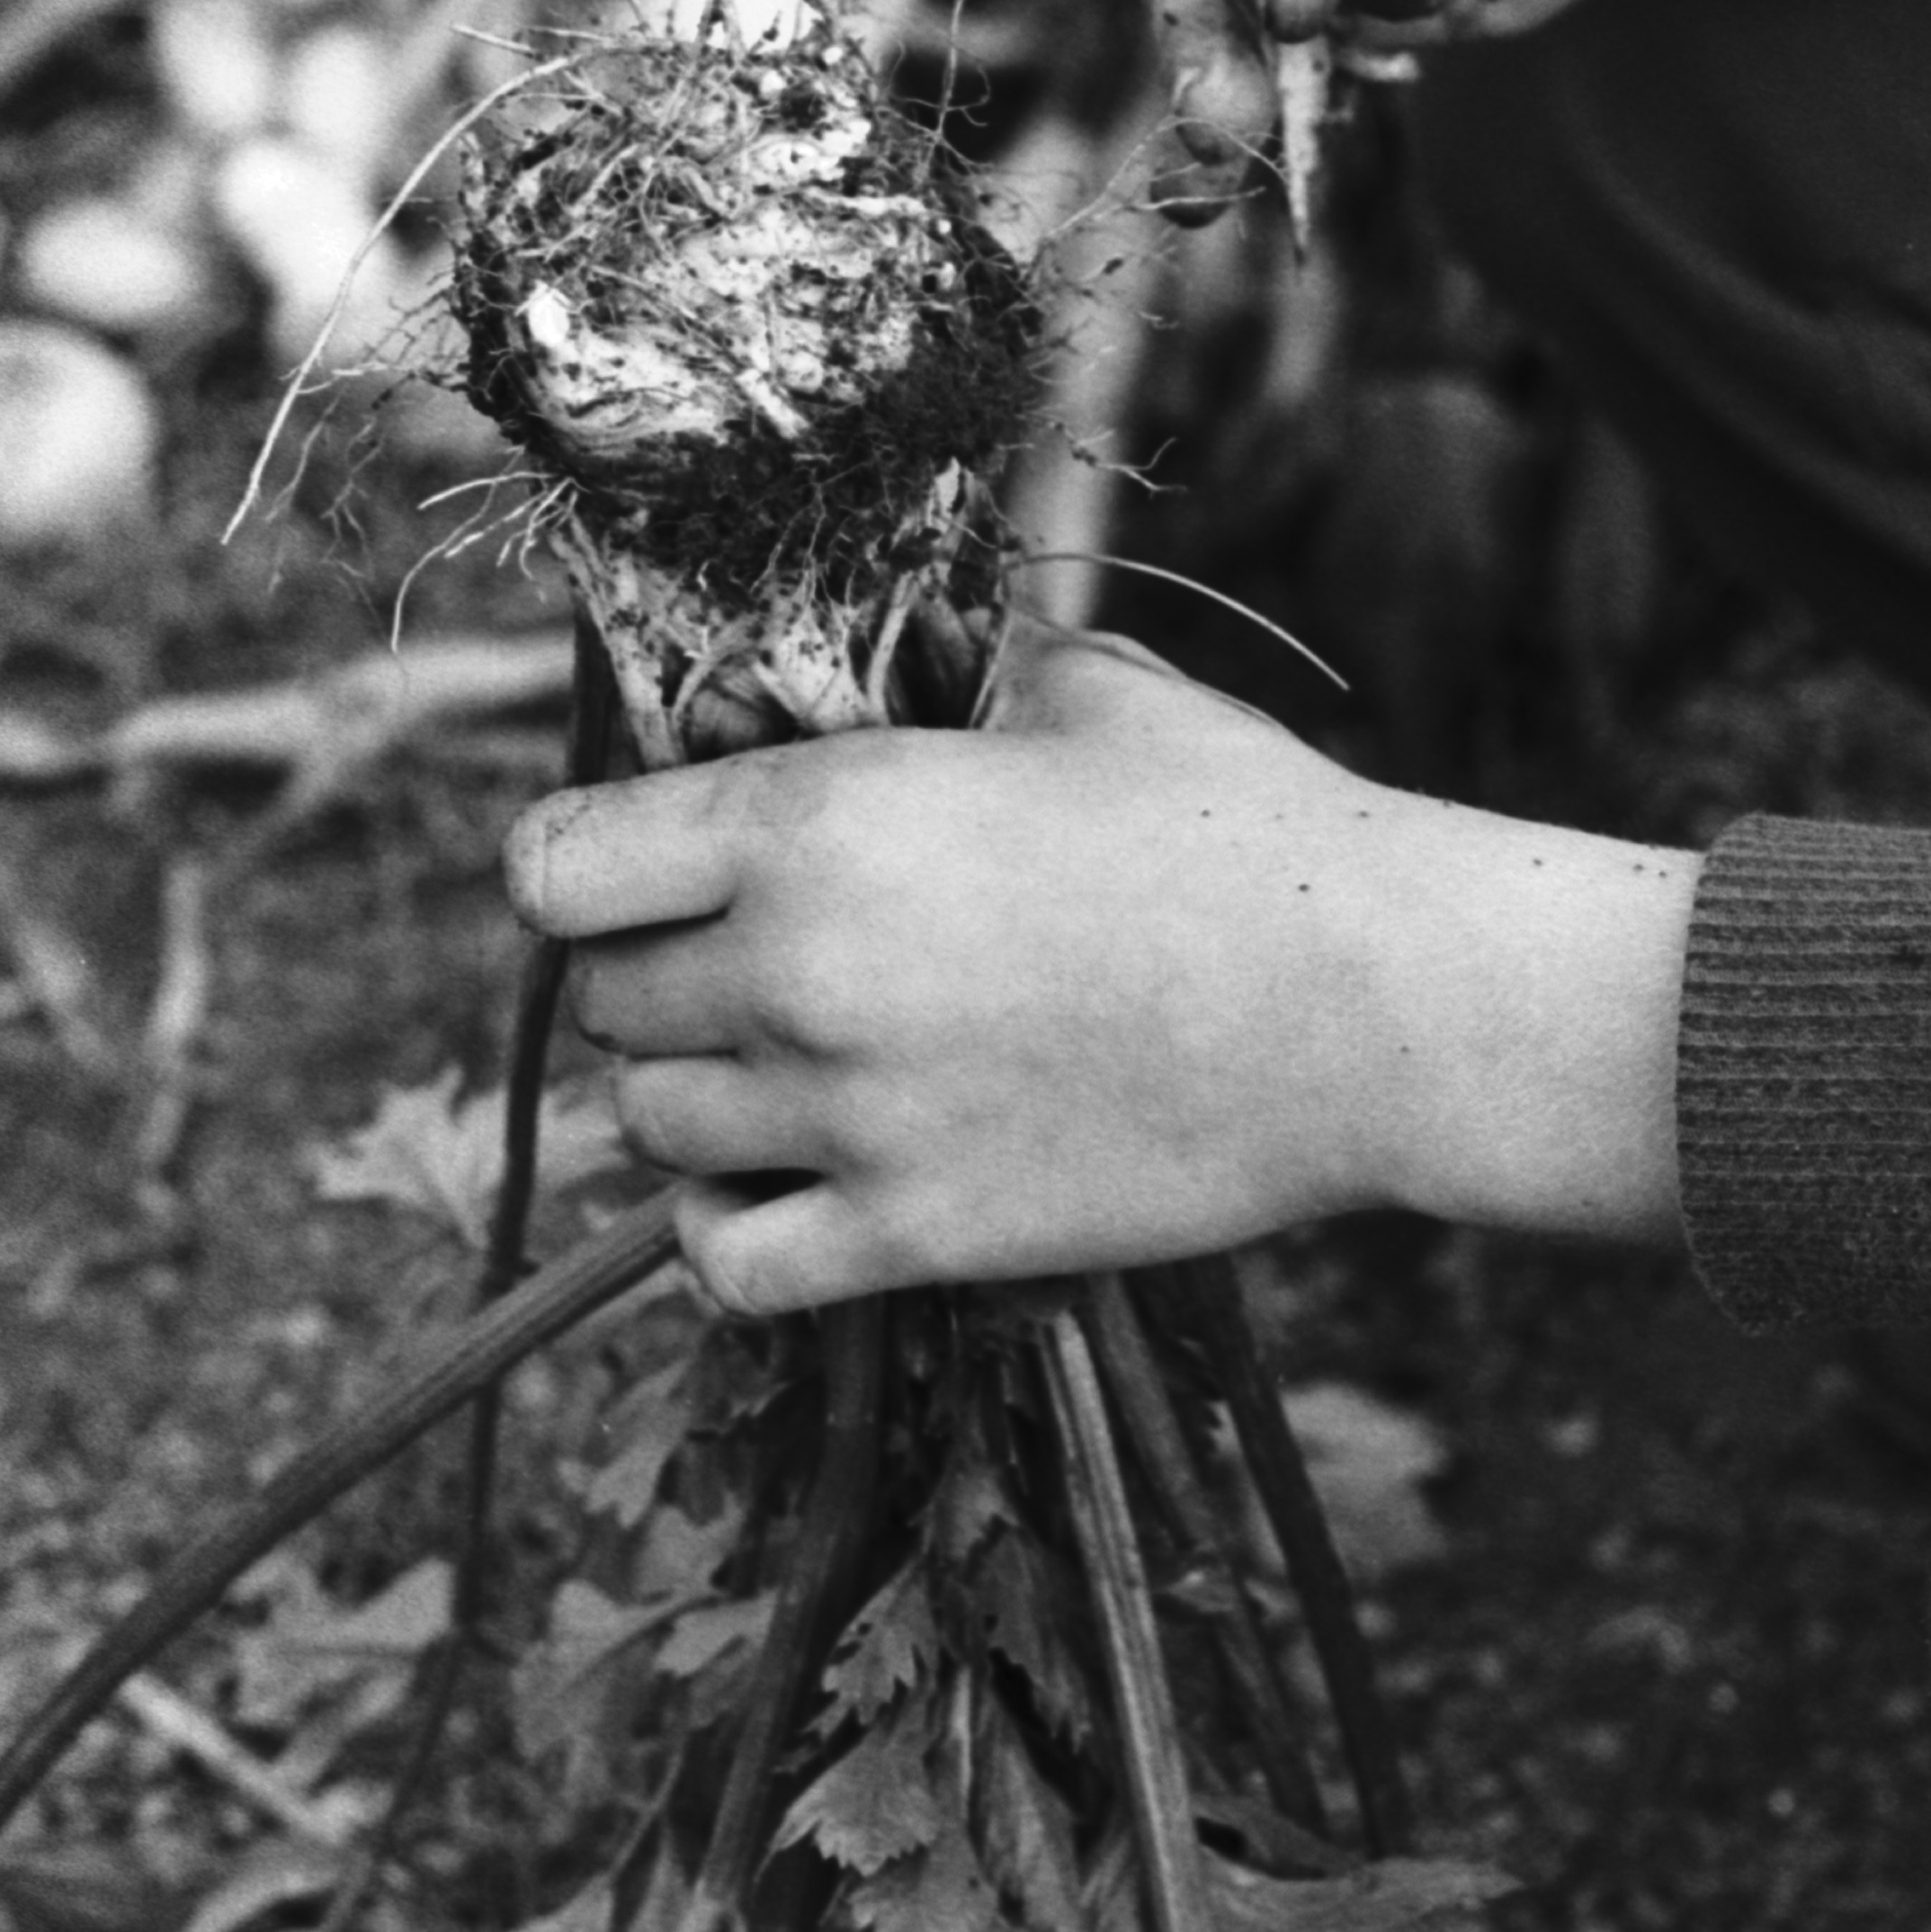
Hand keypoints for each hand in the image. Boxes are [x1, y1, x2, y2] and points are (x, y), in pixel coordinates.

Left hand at [504, 622, 1694, 1313]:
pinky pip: (725, 1266)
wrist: (1376, 1002)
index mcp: (814, 822)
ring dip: (695, 1089)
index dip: (586, 860)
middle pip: (606, 1001)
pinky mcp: (918, 1236)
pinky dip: (728, 1224)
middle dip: (658, 968)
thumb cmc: (1239, 821)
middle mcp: (798, 975)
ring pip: (652, 1126)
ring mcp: (851, 1119)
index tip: (647, 859)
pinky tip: (791, 1172)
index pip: (554, 870)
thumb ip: (954, 676)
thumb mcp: (1081, 690)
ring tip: (786, 1054)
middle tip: (750, 949)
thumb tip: (907, 665)